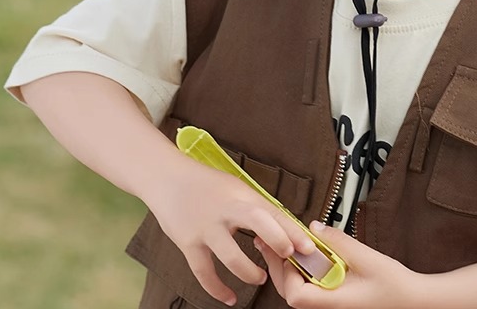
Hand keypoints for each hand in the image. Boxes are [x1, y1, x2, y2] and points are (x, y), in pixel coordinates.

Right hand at [146, 156, 317, 305]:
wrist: (168, 179)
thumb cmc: (206, 184)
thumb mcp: (235, 188)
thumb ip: (255, 207)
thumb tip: (282, 227)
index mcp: (241, 195)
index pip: (272, 211)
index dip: (292, 229)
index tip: (308, 246)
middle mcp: (226, 210)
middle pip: (258, 221)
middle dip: (277, 240)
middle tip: (289, 256)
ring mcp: (206, 228)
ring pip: (231, 256)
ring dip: (249, 272)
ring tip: (259, 278)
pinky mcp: (188, 243)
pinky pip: (204, 273)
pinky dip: (217, 289)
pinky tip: (228, 299)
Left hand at [255, 221, 422, 308]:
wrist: (411, 300)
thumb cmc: (393, 285)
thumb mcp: (366, 258)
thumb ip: (338, 242)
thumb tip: (313, 227)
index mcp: (333, 302)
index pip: (295, 295)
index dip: (286, 271)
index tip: (289, 247)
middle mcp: (328, 306)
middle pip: (291, 292)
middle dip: (278, 266)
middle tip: (267, 240)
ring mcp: (330, 303)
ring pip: (299, 289)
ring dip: (288, 267)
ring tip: (281, 242)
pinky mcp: (335, 298)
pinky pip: (311, 286)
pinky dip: (303, 270)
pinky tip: (304, 253)